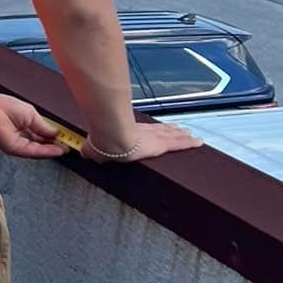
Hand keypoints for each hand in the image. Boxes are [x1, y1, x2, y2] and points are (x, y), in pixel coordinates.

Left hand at [0, 93, 68, 160]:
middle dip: (56, 146)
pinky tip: (57, 150)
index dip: (55, 138)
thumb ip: (43, 126)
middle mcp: (22, 137)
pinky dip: (46, 151)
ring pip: (39, 150)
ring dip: (53, 150)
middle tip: (69, 146)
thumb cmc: (6, 106)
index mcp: (25, 126)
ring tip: (66, 149)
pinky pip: (33, 151)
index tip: (67, 139)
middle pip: (42, 145)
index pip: (42, 136)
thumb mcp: (32, 115)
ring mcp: (18, 144)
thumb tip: (56, 133)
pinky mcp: (15, 148)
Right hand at [82, 120, 202, 162]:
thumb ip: (91, 151)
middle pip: (161, 131)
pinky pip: (180, 143)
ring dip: (182, 135)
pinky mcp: (162, 145)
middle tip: (180, 130)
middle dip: (170, 131)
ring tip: (190, 135)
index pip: (144, 132)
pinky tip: (199, 142)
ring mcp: (154, 137)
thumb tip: (83, 153)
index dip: (153, 130)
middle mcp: (144, 132)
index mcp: (128, 134)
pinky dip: (190, 143)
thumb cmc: (102, 142)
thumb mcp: (92, 149)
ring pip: (172, 136)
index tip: (159, 129)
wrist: (111, 137)